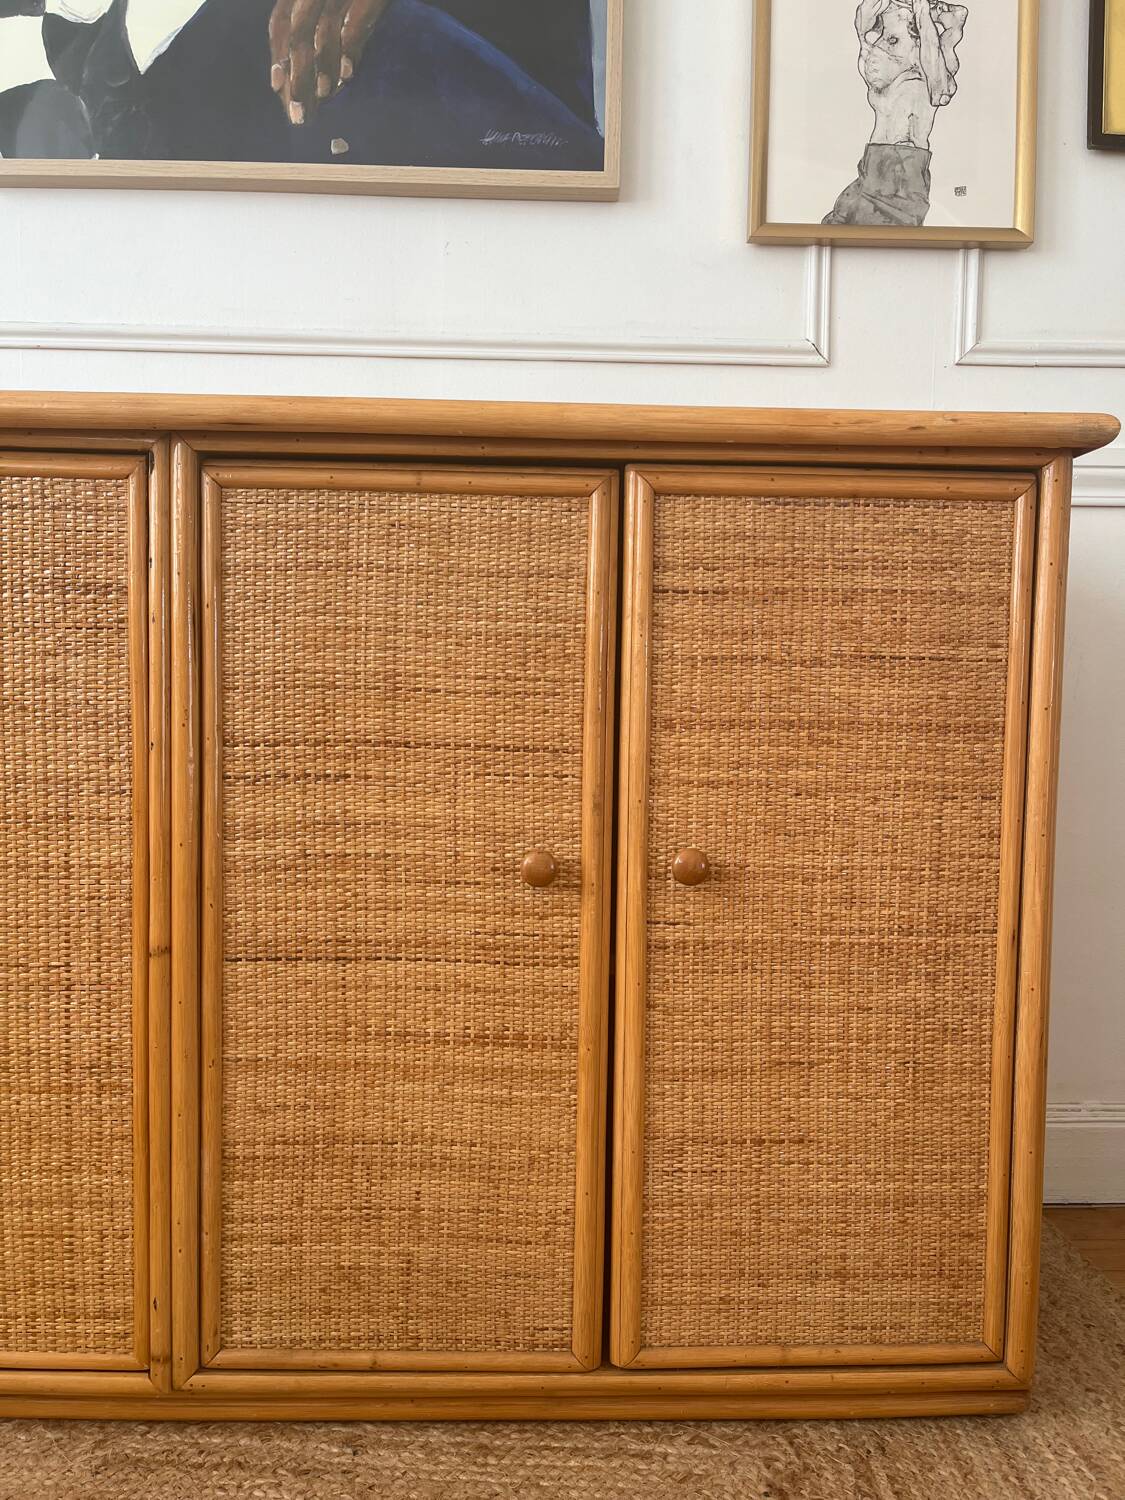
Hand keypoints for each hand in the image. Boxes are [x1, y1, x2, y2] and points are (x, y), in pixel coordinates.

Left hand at [269, 0, 389, 124]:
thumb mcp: (335, 8)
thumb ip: (319, 30)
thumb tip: (309, 78)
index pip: (281, 22)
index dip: (278, 55)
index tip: (278, 87)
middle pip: (298, 32)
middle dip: (297, 75)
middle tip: (299, 113)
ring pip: (322, 30)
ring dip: (321, 67)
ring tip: (324, 96)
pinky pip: (354, 21)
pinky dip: (349, 49)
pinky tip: (347, 74)